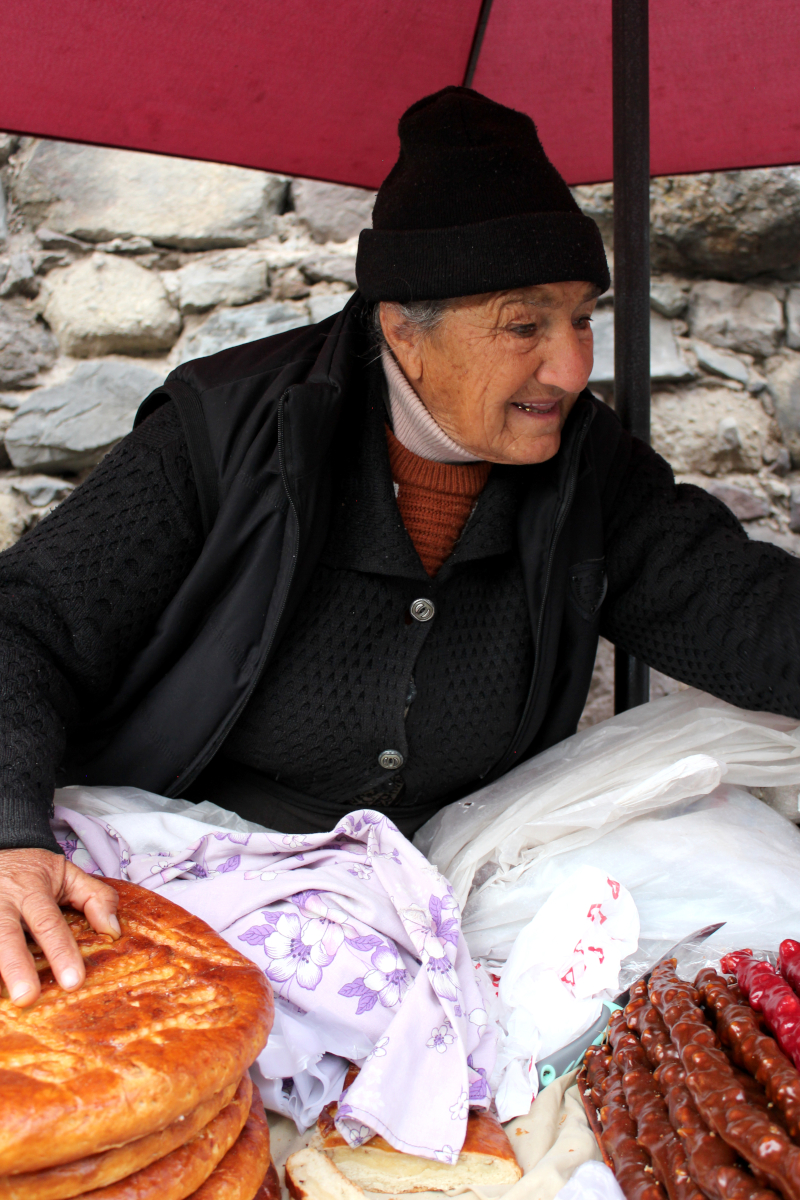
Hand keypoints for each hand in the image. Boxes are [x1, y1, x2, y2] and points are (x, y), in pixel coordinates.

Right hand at [0, 848, 119, 1006]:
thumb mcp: (67, 873)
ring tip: (4, 1001)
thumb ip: (94, 897)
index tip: (73, 981)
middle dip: (16, 967)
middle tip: (27, 997)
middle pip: (6, 936)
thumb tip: (113, 930)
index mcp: (32, 890)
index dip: (61, 952)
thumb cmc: (33, 871)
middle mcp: (3, 903)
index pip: (49, 923)